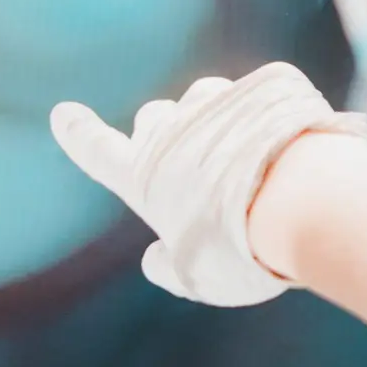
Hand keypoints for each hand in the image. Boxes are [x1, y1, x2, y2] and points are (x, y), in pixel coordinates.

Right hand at [50, 62, 366, 307]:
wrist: (303, 200)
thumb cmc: (240, 249)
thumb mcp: (196, 277)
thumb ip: (167, 268)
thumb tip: (154, 260)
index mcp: (140, 174)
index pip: (95, 149)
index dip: (77, 134)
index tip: (64, 115)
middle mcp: (169, 131)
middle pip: (153, 119)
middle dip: (164, 136)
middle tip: (192, 169)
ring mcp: (215, 103)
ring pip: (203, 101)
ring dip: (214, 120)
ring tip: (245, 159)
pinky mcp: (259, 88)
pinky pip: (252, 97)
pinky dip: (260, 118)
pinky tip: (285, 148)